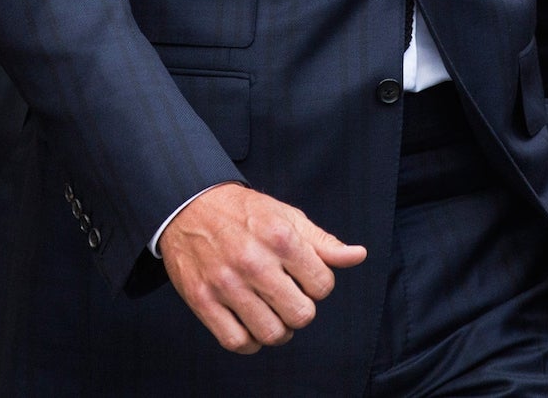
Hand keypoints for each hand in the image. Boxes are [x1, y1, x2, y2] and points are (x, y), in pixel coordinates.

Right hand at [159, 183, 366, 353]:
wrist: (189, 206)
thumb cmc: (244, 212)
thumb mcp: (287, 217)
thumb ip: (323, 241)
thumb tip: (358, 256)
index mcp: (280, 237)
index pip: (322, 286)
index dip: (318, 285)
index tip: (303, 277)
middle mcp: (253, 261)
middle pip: (301, 315)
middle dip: (301, 309)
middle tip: (289, 296)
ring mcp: (225, 283)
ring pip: (271, 334)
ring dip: (278, 330)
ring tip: (272, 313)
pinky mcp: (202, 300)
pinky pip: (236, 341)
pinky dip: (250, 341)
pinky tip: (251, 324)